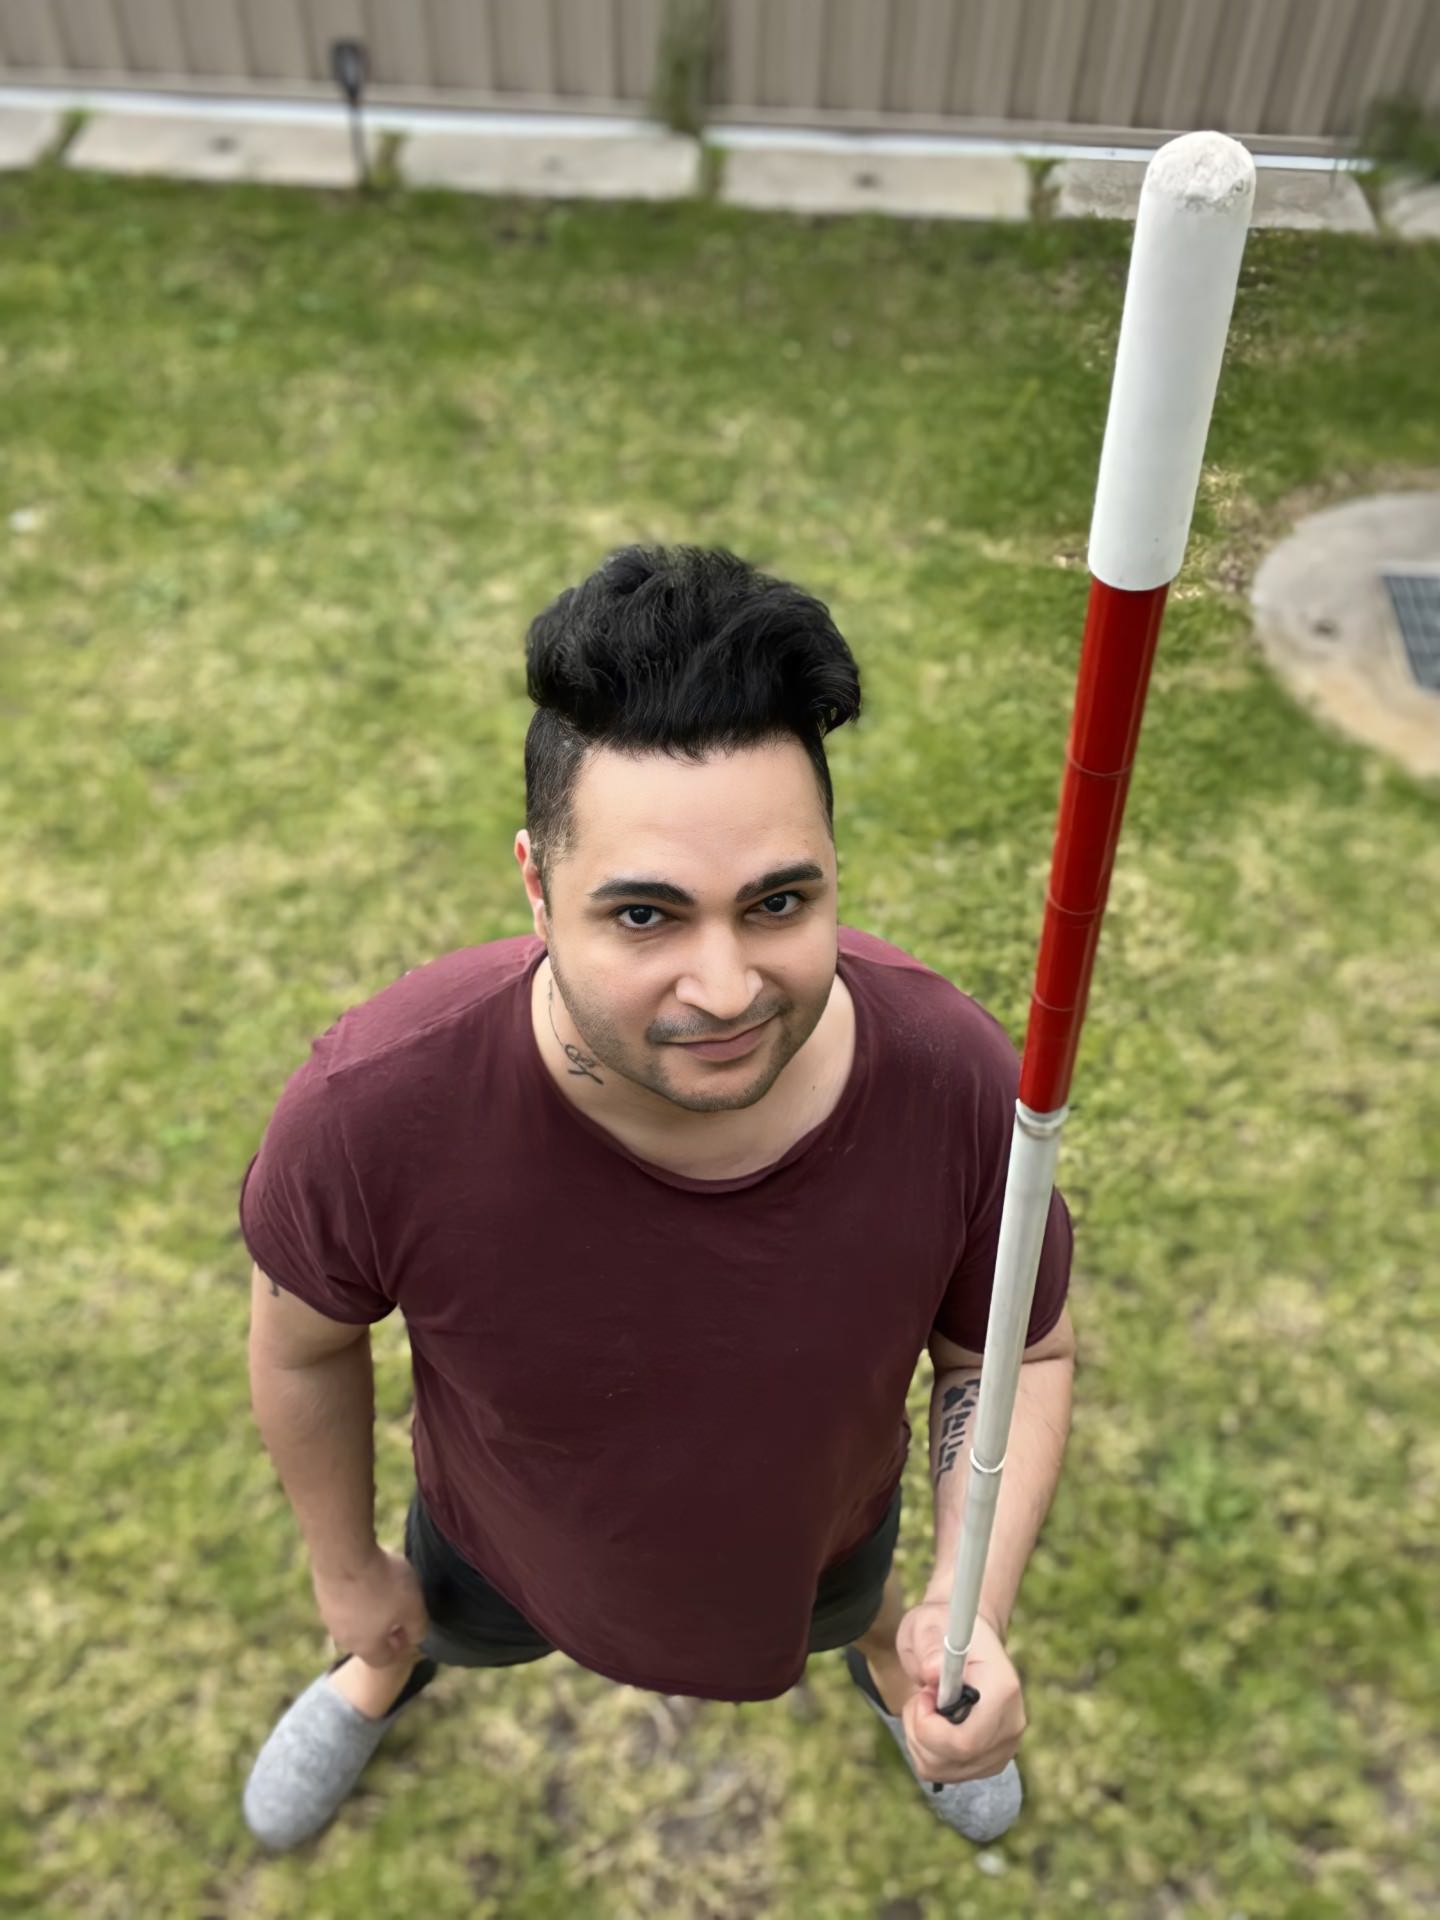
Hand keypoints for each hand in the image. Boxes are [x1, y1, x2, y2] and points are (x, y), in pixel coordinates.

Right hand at [311, 1545, 430, 1669]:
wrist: (343, 1554)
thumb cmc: (382, 1584)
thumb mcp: (413, 1607)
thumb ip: (418, 1627)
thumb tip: (416, 1637)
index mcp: (365, 1646)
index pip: (383, 1659)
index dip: (399, 1649)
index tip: (409, 1630)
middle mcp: (342, 1636)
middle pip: (366, 1640)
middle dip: (384, 1628)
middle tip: (398, 1608)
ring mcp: (328, 1613)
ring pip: (353, 1618)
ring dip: (369, 1608)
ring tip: (383, 1587)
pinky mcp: (322, 1591)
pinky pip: (343, 1599)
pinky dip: (356, 1591)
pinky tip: (367, 1572)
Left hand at [893, 1603, 1025, 1784]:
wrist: (964, 1640)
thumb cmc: (944, 1628)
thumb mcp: (929, 1624)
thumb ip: (930, 1646)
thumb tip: (931, 1673)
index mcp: (1003, 1688)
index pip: (967, 1741)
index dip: (930, 1728)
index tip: (922, 1695)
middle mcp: (1011, 1724)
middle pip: (955, 1759)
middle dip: (920, 1732)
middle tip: (919, 1698)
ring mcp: (1004, 1747)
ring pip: (944, 1770)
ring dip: (919, 1741)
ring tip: (925, 1705)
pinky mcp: (990, 1761)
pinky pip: (945, 1773)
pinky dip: (926, 1752)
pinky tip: (932, 1723)